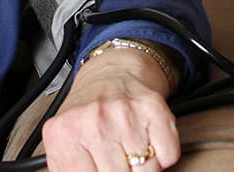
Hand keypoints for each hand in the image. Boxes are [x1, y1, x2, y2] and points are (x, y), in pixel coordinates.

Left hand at [41, 44, 179, 170]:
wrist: (113, 71)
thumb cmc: (89, 109)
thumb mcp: (64, 138)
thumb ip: (68, 166)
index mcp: (66, 133)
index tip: (99, 169)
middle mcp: (96, 121)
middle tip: (114, 161)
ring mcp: (126, 114)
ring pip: (147, 171)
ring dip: (142, 167)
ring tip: (130, 151)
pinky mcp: (154, 109)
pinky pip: (168, 155)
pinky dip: (163, 156)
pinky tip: (148, 142)